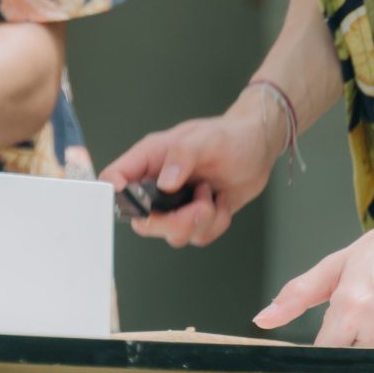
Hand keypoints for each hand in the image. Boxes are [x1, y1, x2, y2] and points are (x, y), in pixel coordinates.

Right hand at [99, 88, 285, 248]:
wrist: (258, 148)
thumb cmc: (229, 136)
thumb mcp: (206, 138)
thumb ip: (182, 156)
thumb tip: (165, 183)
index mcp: (150, 159)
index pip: (115, 179)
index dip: (116, 195)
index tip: (137, 201)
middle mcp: (158, 185)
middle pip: (142, 221)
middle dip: (171, 222)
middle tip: (198, 206)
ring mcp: (176, 205)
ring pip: (172, 235)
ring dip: (200, 220)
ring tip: (212, 194)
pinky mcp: (196, 219)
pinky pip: (198, 237)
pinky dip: (216, 224)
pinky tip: (221, 200)